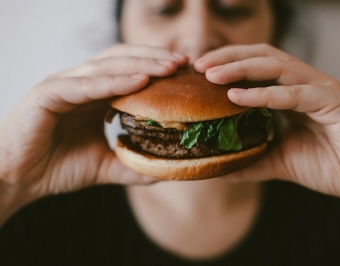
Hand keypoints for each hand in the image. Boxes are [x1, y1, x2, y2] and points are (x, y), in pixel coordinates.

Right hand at [0, 44, 187, 210]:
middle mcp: (80, 84)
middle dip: (155, 59)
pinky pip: (86, 84)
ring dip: (141, 64)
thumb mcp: (105, 166)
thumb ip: (132, 164)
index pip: (130, 71)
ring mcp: (64, 84)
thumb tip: (164, 169)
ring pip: (107, 66)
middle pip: (123, 60)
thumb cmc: (56, 168)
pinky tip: (139, 82)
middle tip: (184, 63)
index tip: (186, 73)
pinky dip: (114, 81)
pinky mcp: (48, 93)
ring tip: (169, 67)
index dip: (157, 69)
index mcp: (93, 95)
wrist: (17, 180)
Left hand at [194, 43, 339, 199]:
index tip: (198, 74)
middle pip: (261, 57)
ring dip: (240, 68)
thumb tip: (223, 167)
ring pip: (276, 66)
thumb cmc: (334, 166)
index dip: (227, 66)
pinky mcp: (333, 101)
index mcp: (293, 94)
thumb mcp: (282, 161)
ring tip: (211, 74)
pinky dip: (264, 94)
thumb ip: (254, 160)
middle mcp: (304, 84)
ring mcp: (319, 89)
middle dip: (228, 57)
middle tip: (198, 65)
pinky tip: (237, 96)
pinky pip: (294, 93)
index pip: (256, 68)